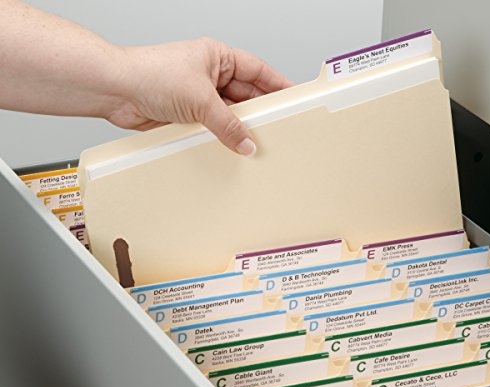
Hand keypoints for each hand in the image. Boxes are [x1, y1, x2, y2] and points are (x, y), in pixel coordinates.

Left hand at [107, 38, 292, 154]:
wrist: (116, 90)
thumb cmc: (150, 74)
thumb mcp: (200, 99)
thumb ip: (227, 124)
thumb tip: (246, 142)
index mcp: (217, 57)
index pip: (257, 71)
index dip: (277, 84)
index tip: (293, 97)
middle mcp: (209, 75)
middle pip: (244, 95)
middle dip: (257, 112)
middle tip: (275, 128)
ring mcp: (198, 96)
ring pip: (227, 114)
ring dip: (236, 128)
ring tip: (252, 142)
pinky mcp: (186, 114)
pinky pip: (211, 127)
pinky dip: (219, 137)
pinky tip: (229, 146)